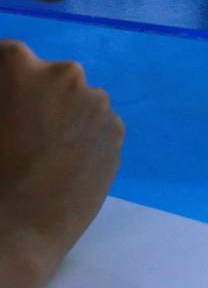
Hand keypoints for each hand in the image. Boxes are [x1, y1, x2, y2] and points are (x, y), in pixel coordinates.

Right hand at [0, 39, 123, 287]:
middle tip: (18, 131)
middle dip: (32, 96)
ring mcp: (98, 104)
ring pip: (74, 101)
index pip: (7, 56)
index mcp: (19, 65)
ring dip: (60, 115)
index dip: (2, 82)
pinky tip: (61, 164)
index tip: (4, 106)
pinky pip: (94, 125)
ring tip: (40, 152)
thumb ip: (0, 94)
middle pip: (46, 77)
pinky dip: (80, 136)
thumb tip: (9, 99)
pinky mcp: (116, 133)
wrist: (14, 231)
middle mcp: (67, 75)